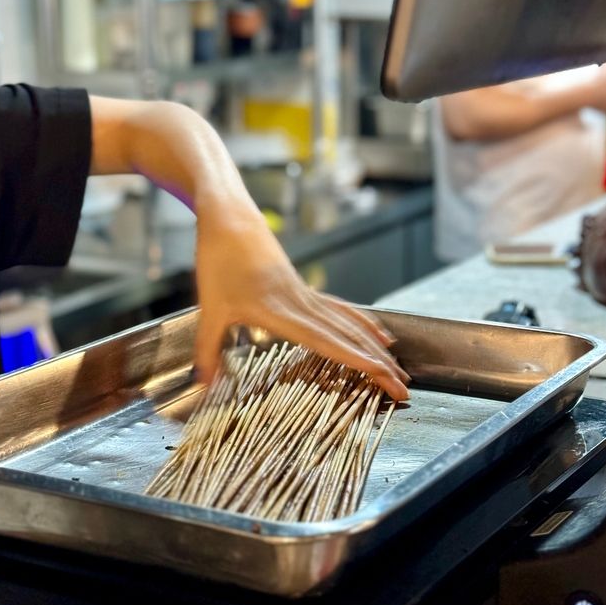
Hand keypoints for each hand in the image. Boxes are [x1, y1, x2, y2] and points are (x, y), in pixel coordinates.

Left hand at [193, 205, 409, 400]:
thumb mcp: (208, 309)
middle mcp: (301, 303)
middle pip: (349, 337)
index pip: (326, 340)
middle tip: (403, 387)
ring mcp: (307, 294)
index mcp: (280, 310)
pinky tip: (380, 336)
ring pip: (351, 324)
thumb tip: (202, 385)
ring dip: (377, 348)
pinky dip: (365, 325)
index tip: (381, 373)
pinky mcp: (305, 289)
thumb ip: (207, 350)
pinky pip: (343, 310)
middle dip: (379, 364)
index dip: (355, 358)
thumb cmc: (217, 259)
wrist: (229, 217)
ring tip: (399, 369)